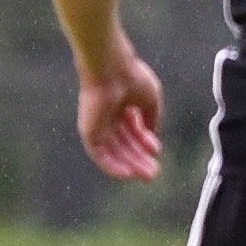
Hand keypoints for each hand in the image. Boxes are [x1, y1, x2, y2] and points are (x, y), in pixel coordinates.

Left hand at [75, 44, 164, 180]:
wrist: (111, 70)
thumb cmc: (132, 78)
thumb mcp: (150, 100)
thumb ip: (152, 119)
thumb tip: (152, 137)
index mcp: (121, 105)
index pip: (133, 130)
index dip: (146, 142)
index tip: (157, 151)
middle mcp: (107, 116)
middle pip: (124, 144)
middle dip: (139, 159)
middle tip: (154, 173)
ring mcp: (97, 125)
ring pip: (114, 152)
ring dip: (130, 165)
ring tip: (147, 176)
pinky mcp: (88, 132)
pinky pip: (100, 155)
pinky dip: (113, 166)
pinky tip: (129, 174)